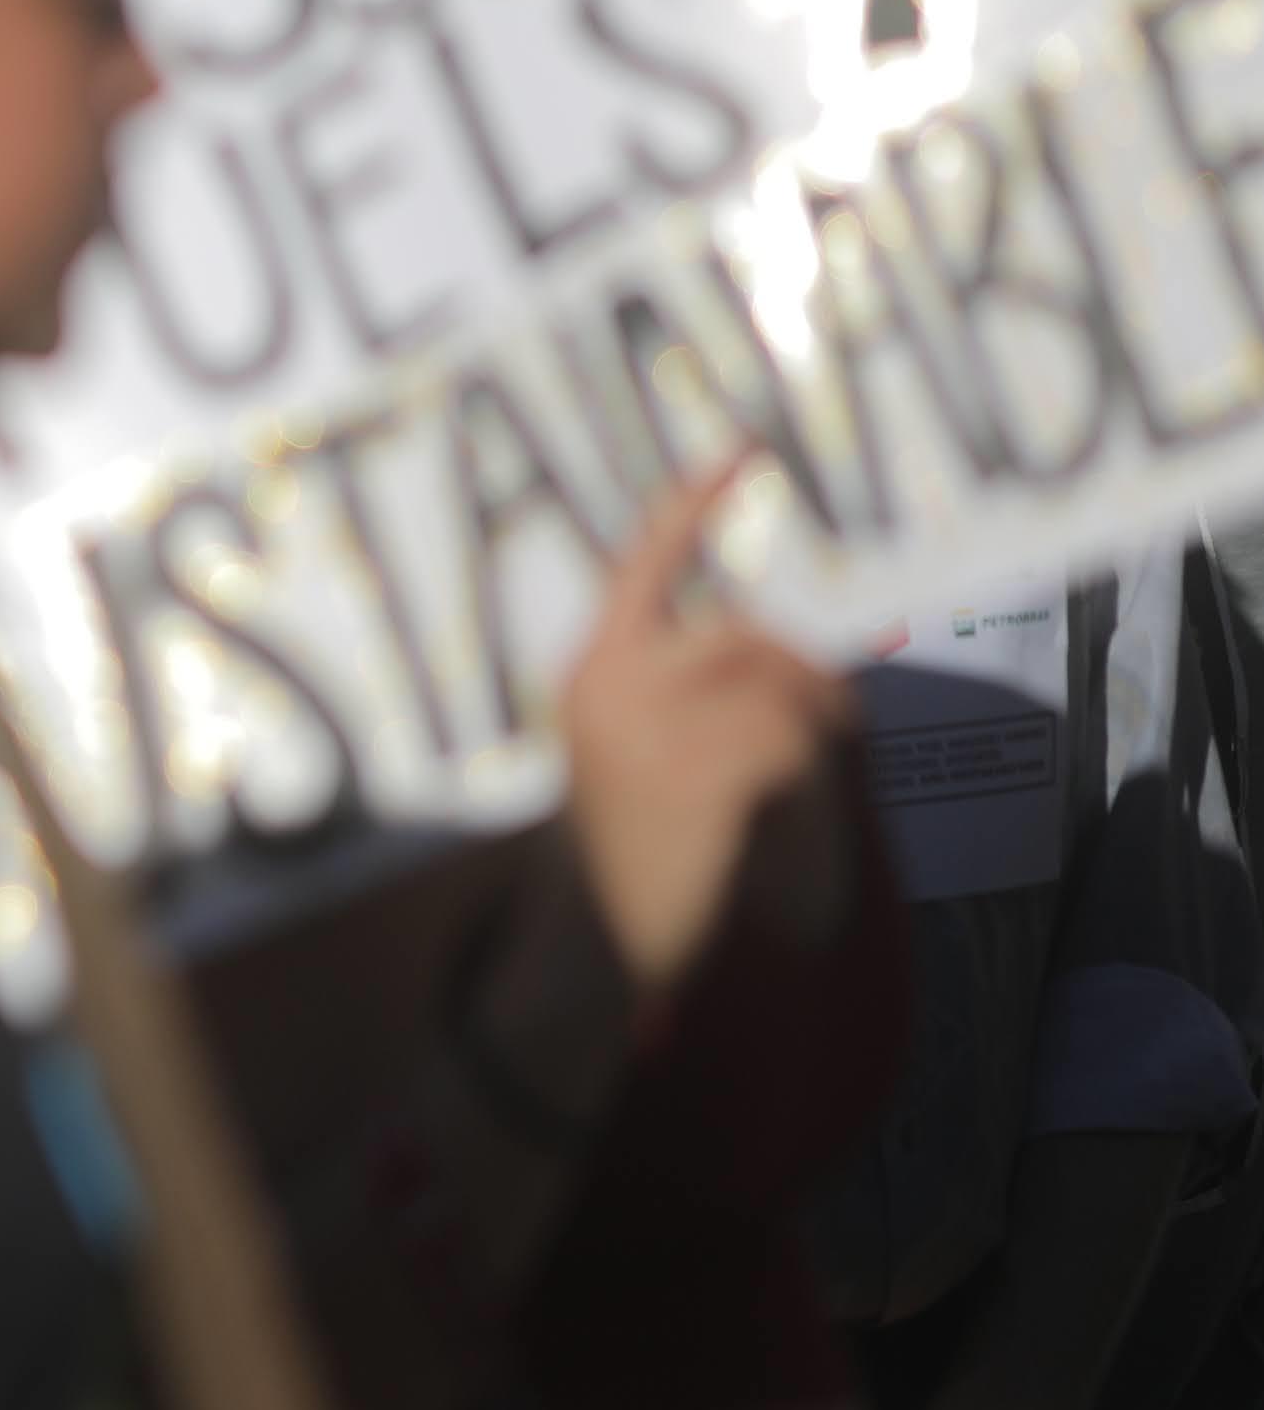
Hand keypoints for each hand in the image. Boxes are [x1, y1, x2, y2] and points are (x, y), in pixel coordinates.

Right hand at [555, 460, 849, 996]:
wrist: (601, 957)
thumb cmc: (634, 859)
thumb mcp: (634, 758)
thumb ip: (687, 695)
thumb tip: (786, 658)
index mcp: (591, 676)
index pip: (643, 567)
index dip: (691, 509)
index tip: (738, 452)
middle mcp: (614, 685)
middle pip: (750, 635)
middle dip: (799, 687)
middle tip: (809, 756)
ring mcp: (658, 723)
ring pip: (790, 687)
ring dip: (816, 744)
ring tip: (787, 816)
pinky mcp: (708, 768)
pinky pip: (803, 741)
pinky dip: (817, 784)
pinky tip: (782, 834)